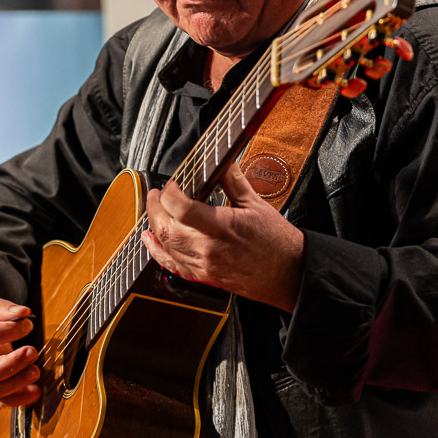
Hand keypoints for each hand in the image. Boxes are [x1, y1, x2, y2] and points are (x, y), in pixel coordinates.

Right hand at [0, 293, 40, 406]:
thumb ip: (0, 308)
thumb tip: (23, 313)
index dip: (8, 332)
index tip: (27, 324)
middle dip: (11, 365)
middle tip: (32, 352)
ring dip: (17, 384)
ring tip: (36, 371)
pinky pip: (0, 399)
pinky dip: (18, 399)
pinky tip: (35, 392)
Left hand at [142, 161, 304, 310]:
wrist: (288, 274)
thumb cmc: (277, 242)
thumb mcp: (256, 204)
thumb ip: (234, 180)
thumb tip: (223, 161)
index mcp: (222, 227)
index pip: (183, 209)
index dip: (170, 193)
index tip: (172, 184)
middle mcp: (209, 248)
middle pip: (168, 227)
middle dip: (155, 207)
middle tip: (156, 193)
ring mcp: (205, 265)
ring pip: (166, 246)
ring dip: (154, 226)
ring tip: (154, 209)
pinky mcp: (205, 276)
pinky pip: (173, 266)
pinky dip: (157, 252)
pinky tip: (150, 240)